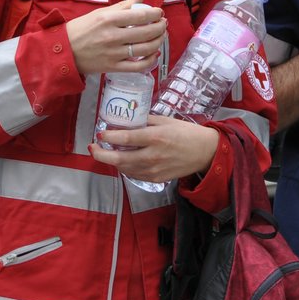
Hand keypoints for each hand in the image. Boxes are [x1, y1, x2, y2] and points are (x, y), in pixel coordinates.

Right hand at [66, 0, 165, 75]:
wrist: (63, 51)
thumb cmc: (81, 29)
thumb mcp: (99, 13)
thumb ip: (123, 6)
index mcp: (108, 19)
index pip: (139, 15)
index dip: (154, 14)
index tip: (159, 13)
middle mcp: (112, 36)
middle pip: (145, 32)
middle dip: (160, 27)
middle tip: (163, 24)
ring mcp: (113, 53)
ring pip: (145, 49)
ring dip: (158, 42)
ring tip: (161, 36)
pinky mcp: (113, 67)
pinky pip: (137, 66)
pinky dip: (149, 61)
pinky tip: (153, 54)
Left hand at [89, 117, 219, 183]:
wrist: (205, 152)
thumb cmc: (187, 133)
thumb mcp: (166, 121)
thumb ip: (146, 121)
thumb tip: (128, 121)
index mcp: (155, 137)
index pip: (125, 139)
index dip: (109, 137)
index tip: (100, 134)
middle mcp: (152, 155)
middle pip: (119, 159)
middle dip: (101, 155)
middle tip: (93, 149)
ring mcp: (153, 170)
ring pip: (124, 169)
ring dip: (112, 161)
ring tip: (105, 153)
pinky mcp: (156, 178)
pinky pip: (134, 174)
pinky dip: (125, 168)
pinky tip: (122, 161)